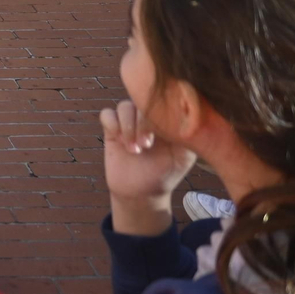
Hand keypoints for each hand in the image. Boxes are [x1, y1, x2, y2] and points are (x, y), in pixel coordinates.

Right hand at [102, 99, 196, 233]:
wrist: (140, 192)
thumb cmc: (165, 174)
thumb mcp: (183, 156)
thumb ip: (187, 135)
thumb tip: (187, 116)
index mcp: (165, 118)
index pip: (162, 101)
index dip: (159, 114)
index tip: (162, 136)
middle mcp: (147, 116)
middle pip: (141, 101)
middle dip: (142, 123)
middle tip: (146, 146)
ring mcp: (129, 122)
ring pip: (124, 106)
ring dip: (128, 127)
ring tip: (134, 149)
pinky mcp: (112, 129)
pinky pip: (107, 114)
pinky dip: (112, 125)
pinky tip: (119, 142)